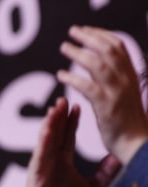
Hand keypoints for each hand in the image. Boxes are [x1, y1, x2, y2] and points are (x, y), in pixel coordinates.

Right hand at [24, 98, 120, 186]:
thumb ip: (106, 172)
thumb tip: (120, 156)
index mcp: (62, 164)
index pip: (66, 138)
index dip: (71, 122)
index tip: (76, 105)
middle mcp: (49, 164)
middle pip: (54, 135)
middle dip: (58, 117)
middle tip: (63, 98)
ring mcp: (41, 170)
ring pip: (45, 142)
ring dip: (49, 125)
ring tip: (54, 108)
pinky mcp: (35, 178)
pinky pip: (39, 156)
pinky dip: (43, 142)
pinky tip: (47, 130)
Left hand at [58, 25, 147, 164]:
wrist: (137, 144)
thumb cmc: (128, 123)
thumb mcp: (125, 95)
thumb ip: (116, 80)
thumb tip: (102, 68)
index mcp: (131, 75)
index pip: (118, 47)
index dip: (101, 35)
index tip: (85, 30)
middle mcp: (126, 80)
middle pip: (108, 49)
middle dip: (90, 37)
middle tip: (72, 31)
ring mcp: (117, 92)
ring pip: (98, 64)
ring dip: (79, 53)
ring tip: (64, 47)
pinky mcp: (106, 106)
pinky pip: (87, 87)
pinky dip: (73, 78)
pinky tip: (61, 75)